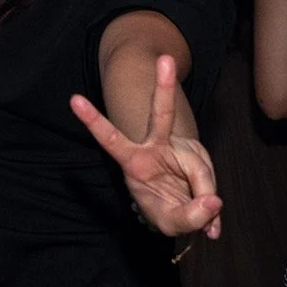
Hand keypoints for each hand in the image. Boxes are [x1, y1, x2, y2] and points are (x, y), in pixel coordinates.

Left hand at [70, 55, 221, 238]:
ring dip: (203, 200)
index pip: (110, 138)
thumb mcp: (168, 222)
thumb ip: (186, 216)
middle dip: (163, 88)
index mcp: (133, 160)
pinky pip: (210, 183)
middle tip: (165, 60)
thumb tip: (213, 202)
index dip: (92, 120)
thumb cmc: (164, 210)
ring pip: (199, 169)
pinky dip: (213, 208)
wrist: (184, 210)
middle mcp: (155, 147)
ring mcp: (180, 150)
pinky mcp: (199, 158)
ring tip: (204, 226)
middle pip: (161, 115)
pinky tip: (212, 226)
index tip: (73, 99)